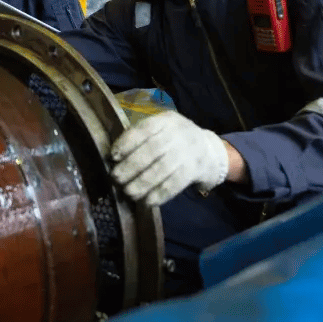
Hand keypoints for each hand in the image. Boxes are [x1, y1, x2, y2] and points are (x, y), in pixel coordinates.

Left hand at [110, 109, 228, 205]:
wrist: (209, 149)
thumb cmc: (176, 139)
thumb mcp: (163, 128)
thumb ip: (143, 137)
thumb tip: (115, 155)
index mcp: (166, 121)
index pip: (144, 129)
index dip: (127, 143)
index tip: (113, 156)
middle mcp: (178, 134)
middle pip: (152, 150)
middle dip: (131, 166)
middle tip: (116, 177)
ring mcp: (187, 153)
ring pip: (162, 169)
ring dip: (142, 183)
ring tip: (128, 192)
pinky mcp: (194, 171)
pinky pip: (174, 184)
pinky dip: (159, 194)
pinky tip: (147, 201)